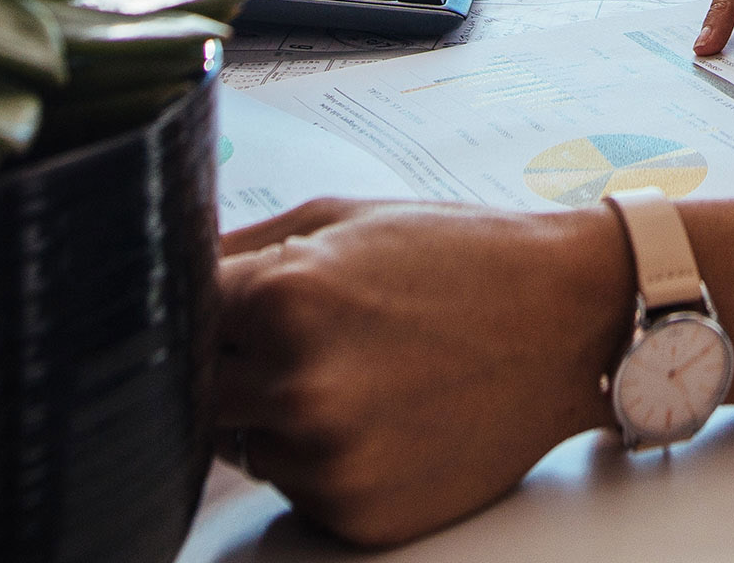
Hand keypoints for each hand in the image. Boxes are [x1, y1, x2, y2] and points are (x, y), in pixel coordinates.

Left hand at [215, 197, 624, 547]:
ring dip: (275, 415)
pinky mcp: (357, 515)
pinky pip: (296, 490)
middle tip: (298, 336)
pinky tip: (382, 415)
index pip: (176, 322)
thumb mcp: (341, 217)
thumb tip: (166, 276)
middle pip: (198, 394)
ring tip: (358, 370)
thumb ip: (239, 248)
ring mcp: (329, 461)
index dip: (196, 311)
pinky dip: (321, 459)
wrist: (567, 322)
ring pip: (245, 446)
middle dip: (233, 364)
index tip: (218, 307)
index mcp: (284, 298)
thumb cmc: (459, 259)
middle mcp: (299, 387)